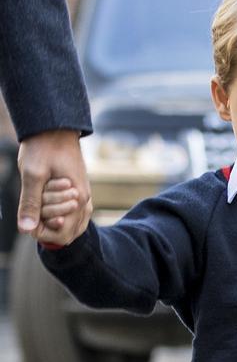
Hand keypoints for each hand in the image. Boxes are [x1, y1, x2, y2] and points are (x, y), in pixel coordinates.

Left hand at [17, 129, 91, 243]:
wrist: (55, 128)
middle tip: (36, 203)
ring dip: (55, 219)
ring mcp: (84, 194)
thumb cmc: (43, 148)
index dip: (43, 232)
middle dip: (48, 225)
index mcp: (78, 198)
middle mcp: (85, 199)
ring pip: (74, 224)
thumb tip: (26, 230)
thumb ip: (30, 203)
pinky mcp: (80, 189)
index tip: (29, 217)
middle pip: (70, 232)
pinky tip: (49, 206)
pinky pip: (76, 213)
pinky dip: (61, 214)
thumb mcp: (32, 175)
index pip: (64, 234)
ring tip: (41, 204)